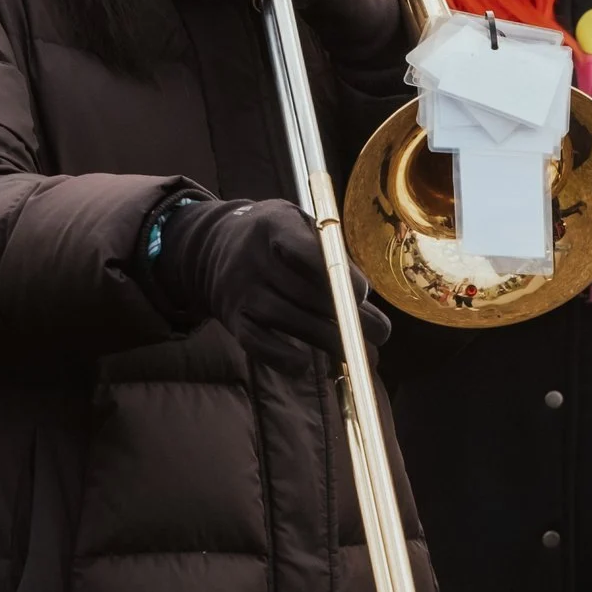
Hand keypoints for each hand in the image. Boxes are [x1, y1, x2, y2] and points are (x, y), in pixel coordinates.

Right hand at [142, 192, 384, 359]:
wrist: (209, 246)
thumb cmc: (274, 238)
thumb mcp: (297, 224)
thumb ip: (328, 253)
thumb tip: (362, 297)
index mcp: (273, 225)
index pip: (304, 248)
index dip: (337, 273)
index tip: (363, 295)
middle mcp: (252, 257)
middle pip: (302, 291)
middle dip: (347, 316)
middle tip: (381, 334)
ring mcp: (239, 289)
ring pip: (286, 319)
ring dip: (328, 340)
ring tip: (362, 356)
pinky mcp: (231, 318)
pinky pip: (256, 342)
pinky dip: (281, 357)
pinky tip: (305, 366)